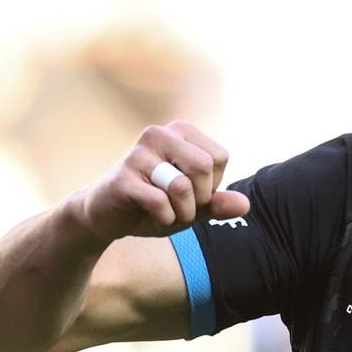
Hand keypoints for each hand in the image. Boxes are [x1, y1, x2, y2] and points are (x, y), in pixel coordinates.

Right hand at [73, 120, 250, 241]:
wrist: (106, 217)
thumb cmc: (153, 206)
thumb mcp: (192, 207)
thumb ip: (217, 204)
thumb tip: (245, 205)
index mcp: (180, 132)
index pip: (220, 157)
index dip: (212, 186)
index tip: (191, 193)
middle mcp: (159, 134)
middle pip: (205, 166)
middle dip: (200, 198)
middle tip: (181, 206)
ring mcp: (138, 154)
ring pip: (183, 186)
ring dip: (182, 212)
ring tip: (166, 213)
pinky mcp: (123, 178)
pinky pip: (159, 202)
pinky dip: (163, 218)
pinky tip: (151, 215)